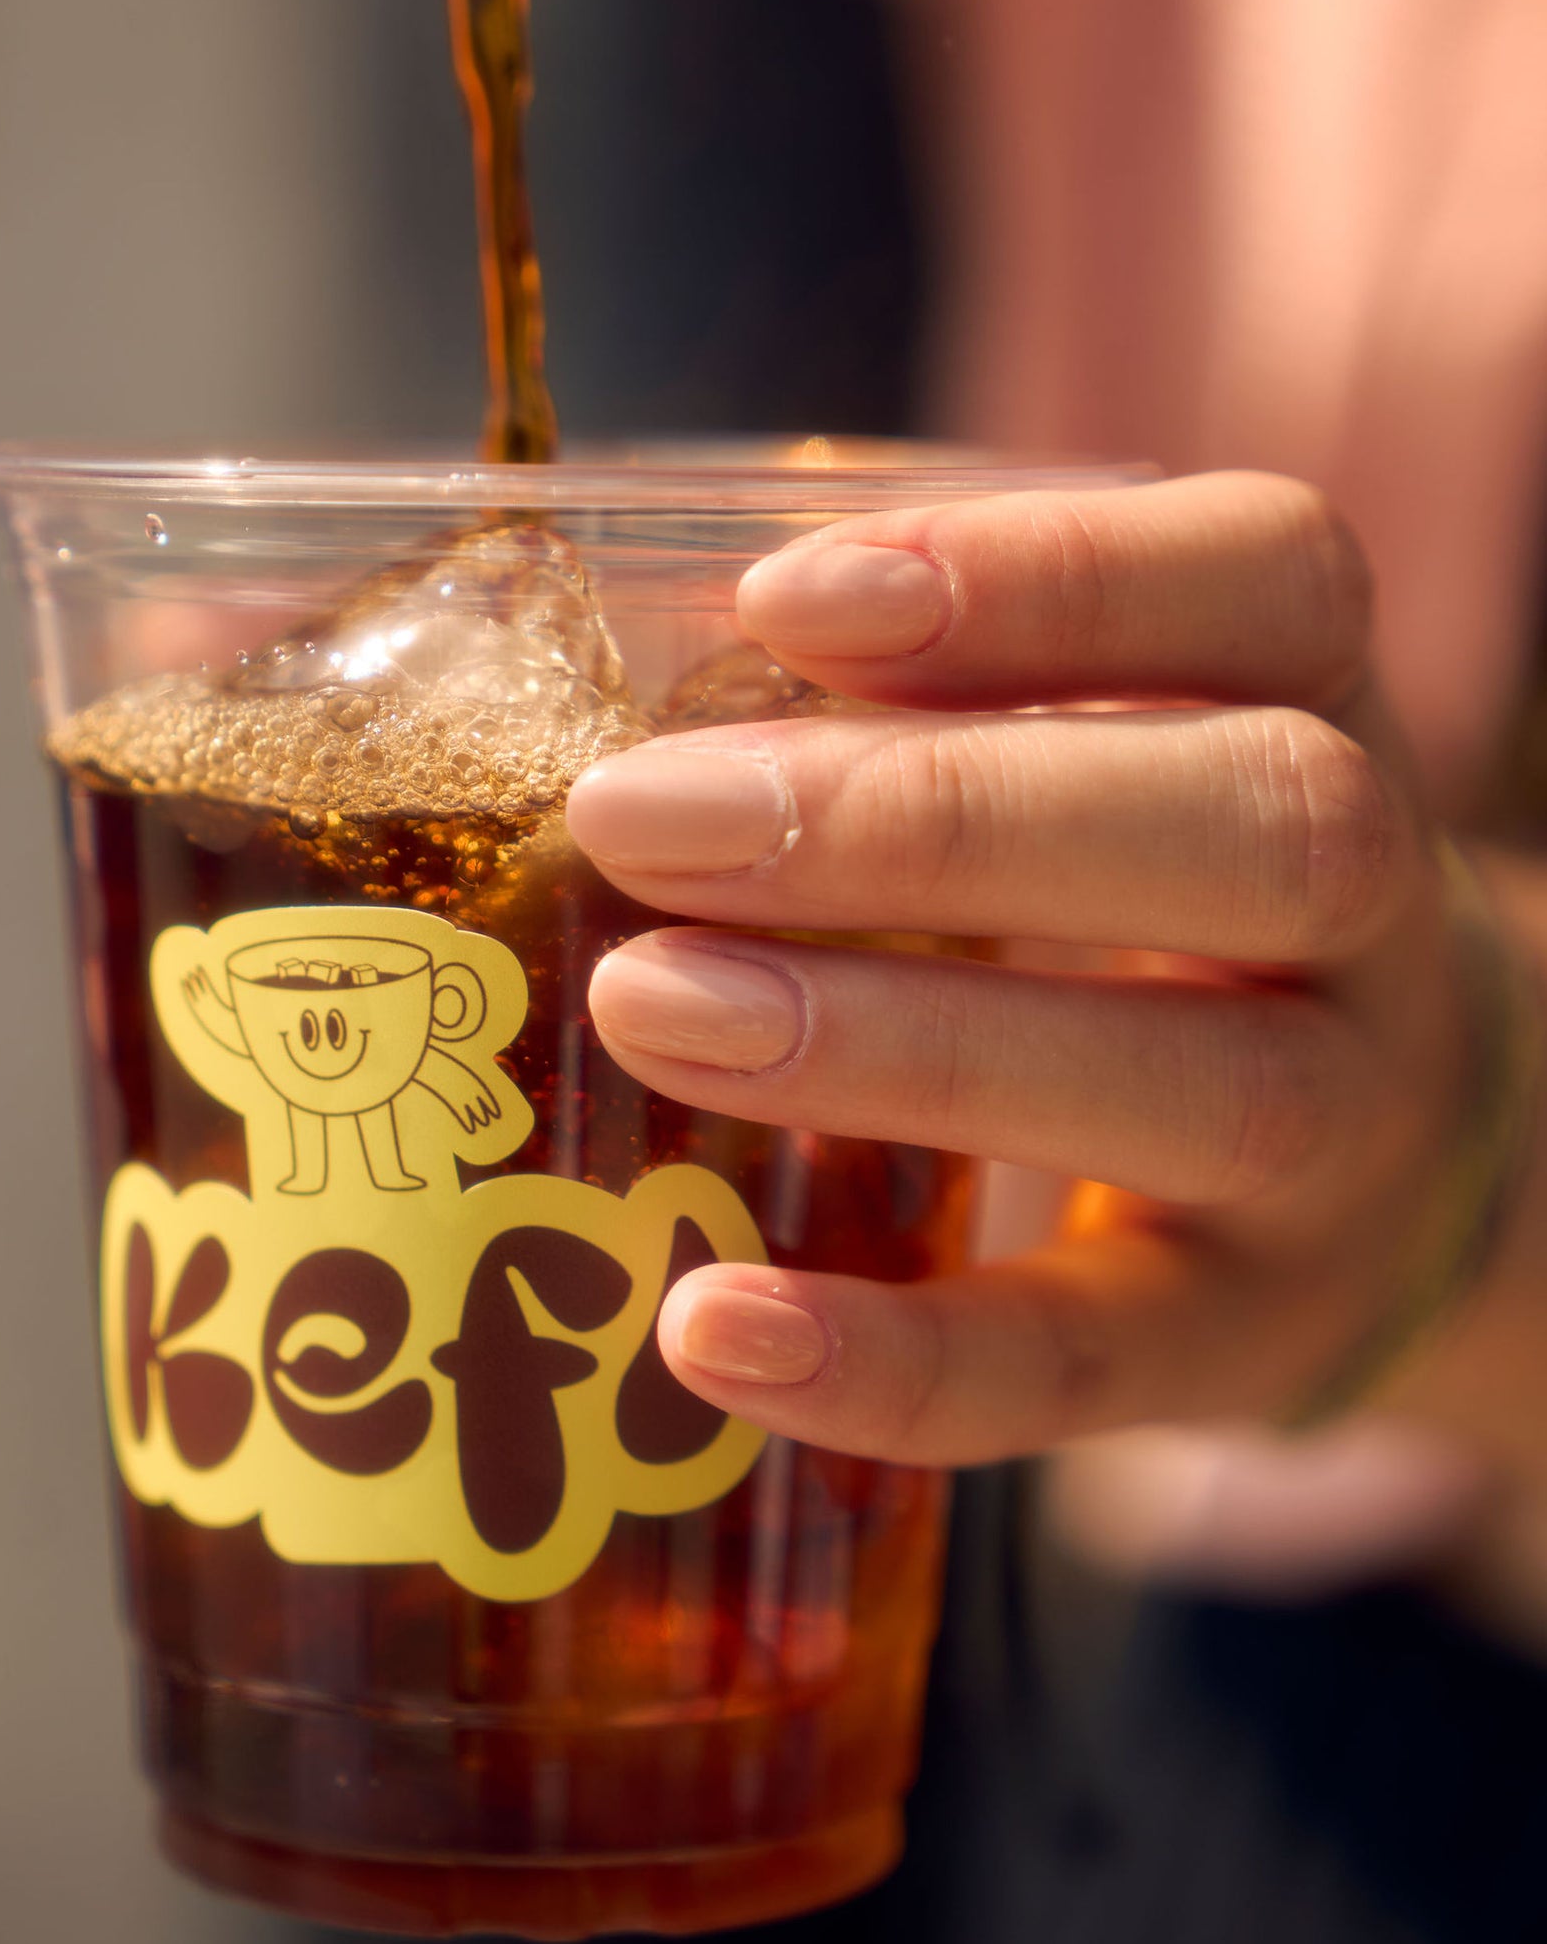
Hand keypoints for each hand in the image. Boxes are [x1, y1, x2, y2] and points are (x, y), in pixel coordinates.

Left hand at [570, 473, 1478, 1467]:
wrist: (1371, 1153)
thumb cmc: (1132, 885)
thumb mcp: (1083, 745)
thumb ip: (900, 704)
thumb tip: (572, 683)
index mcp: (1311, 699)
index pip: (1270, 578)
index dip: (1052, 576)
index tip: (787, 600)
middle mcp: (1372, 912)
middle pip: (1258, 825)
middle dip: (930, 817)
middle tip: (637, 818)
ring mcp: (1344, 1140)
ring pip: (1206, 1089)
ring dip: (901, 1048)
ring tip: (647, 1009)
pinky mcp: (1252, 1343)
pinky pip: (1102, 1366)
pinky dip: (905, 1359)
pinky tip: (710, 1326)